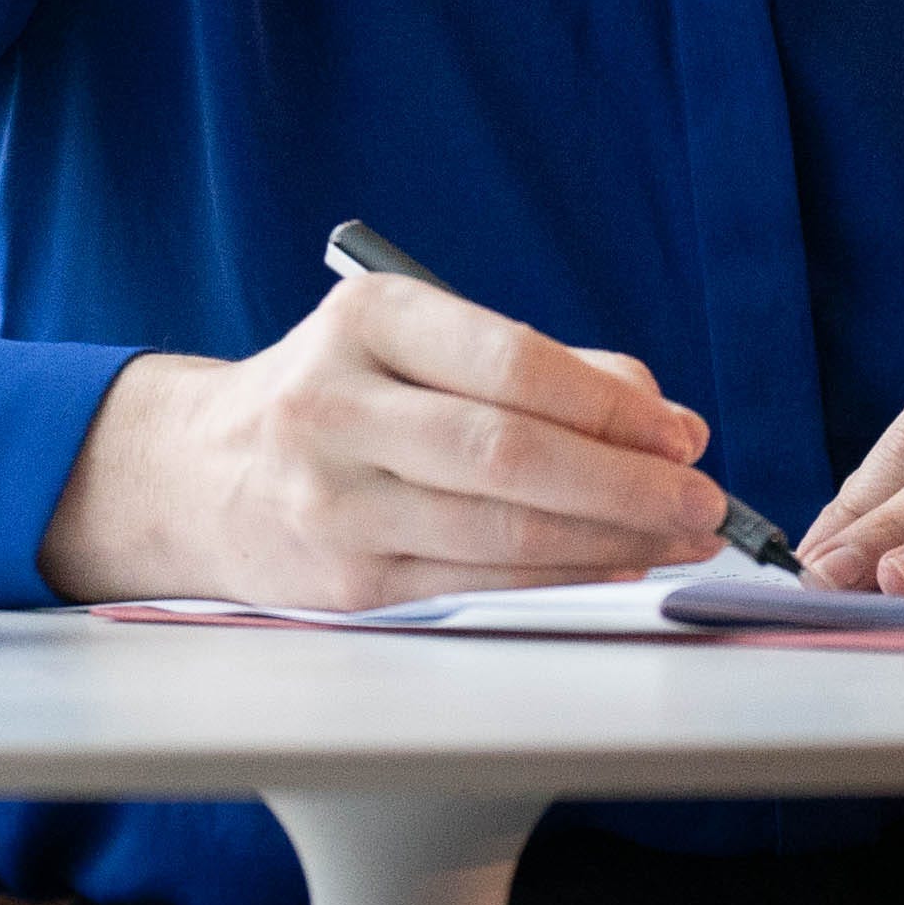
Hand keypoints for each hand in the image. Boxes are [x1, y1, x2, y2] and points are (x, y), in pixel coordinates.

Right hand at [37, 275, 732, 607]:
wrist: (201, 475)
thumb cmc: (344, 397)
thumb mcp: (418, 344)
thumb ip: (546, 367)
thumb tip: (665, 421)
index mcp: (367, 321)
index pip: (512, 363)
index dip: (612, 406)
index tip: (681, 435)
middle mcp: (337, 408)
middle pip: (511, 455)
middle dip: (628, 485)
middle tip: (702, 500)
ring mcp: (334, 502)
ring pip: (501, 531)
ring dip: (611, 541)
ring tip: (677, 539)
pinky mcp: (342, 583)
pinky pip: (477, 583)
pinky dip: (559, 578)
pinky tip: (614, 567)